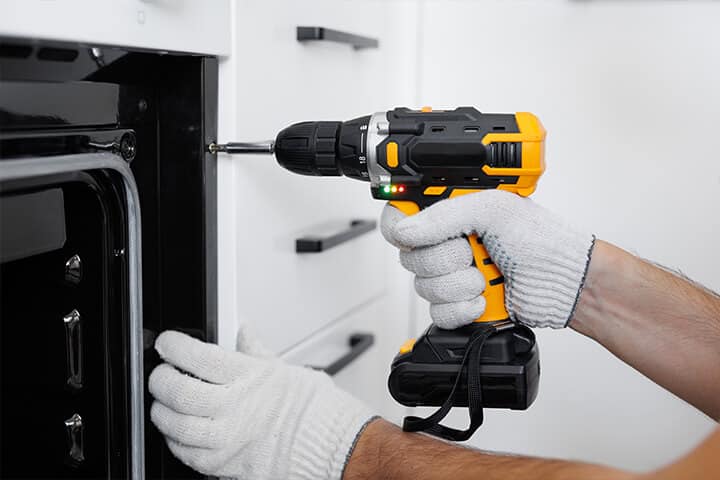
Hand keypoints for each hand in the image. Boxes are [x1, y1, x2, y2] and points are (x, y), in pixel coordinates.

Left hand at [149, 329, 375, 478]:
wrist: (331, 445)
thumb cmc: (313, 409)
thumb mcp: (282, 369)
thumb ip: (255, 350)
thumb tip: (244, 331)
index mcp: (247, 376)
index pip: (196, 355)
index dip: (174, 346)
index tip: (168, 343)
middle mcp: (234, 407)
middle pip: (178, 390)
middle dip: (160, 379)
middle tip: (161, 373)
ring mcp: (227, 438)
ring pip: (176, 425)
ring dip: (162, 412)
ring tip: (164, 403)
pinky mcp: (225, 465)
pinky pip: (187, 455)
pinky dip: (177, 442)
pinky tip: (179, 432)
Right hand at [381, 190, 594, 328]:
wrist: (565, 283)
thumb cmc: (541, 240)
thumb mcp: (493, 209)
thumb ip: (445, 215)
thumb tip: (406, 230)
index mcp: (449, 211)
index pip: (400, 217)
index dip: (401, 228)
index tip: (419, 235)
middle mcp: (446, 242)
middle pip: (409, 257)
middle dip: (445, 260)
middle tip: (472, 251)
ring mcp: (451, 275)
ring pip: (423, 288)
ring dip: (459, 286)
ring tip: (486, 276)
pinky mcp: (458, 305)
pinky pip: (437, 314)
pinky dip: (461, 309)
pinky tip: (483, 299)